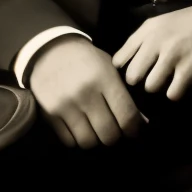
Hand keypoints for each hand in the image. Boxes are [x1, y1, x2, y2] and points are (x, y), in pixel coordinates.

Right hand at [28, 36, 145, 148]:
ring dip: (96, 139)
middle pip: (109, 134)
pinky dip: (77, 139)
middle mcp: (85, 94)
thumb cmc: (87, 59)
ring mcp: (65, 106)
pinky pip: (69, 141)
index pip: (127, 115)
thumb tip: (142, 121)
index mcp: (104, 78)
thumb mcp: (110, 68)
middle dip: (116, 136)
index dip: (135, 129)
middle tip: (116, 130)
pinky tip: (81, 127)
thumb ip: (125, 93)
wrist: (51, 50)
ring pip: (88, 142)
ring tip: (97, 130)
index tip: (135, 130)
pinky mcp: (49, 114)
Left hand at [111, 0, 191, 100]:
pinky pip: (172, 93)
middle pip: (132, 76)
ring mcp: (174, 56)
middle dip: (143, 81)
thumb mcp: (171, 21)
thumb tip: (135, 64)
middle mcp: (158, 41)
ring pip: (151, 87)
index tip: (136, 73)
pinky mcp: (190, 71)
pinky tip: (188, 81)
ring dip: (162, 87)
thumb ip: (151, 39)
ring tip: (174, 79)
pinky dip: (178, 92)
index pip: (121, 57)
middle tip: (157, 78)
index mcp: (151, 28)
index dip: (126, 68)